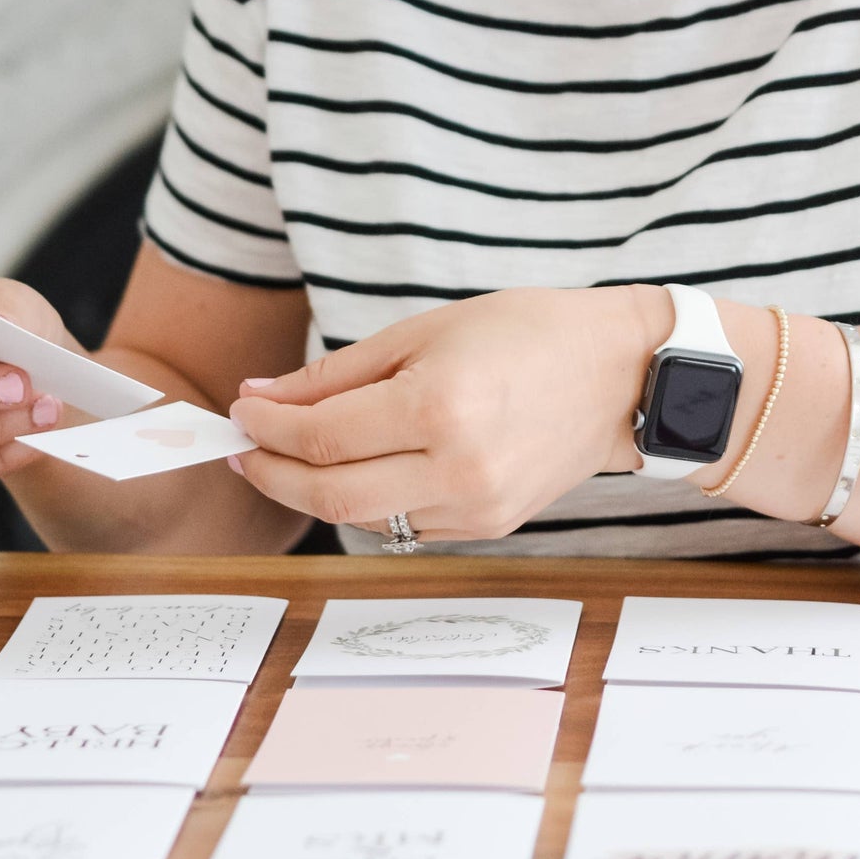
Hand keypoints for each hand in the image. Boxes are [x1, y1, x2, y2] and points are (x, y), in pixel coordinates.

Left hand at [227, 285, 670, 542]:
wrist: (618, 372)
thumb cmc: (526, 333)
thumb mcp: (424, 331)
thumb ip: (337, 374)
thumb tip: (261, 397)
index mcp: (440, 406)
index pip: (321, 438)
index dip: (266, 429)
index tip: (241, 411)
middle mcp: (458, 467)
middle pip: (331, 494)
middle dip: (271, 474)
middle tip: (241, 449)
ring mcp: (477, 507)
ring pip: (364, 517)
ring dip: (314, 490)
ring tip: (287, 457)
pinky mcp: (490, 527)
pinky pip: (406, 525)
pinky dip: (367, 501)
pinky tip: (355, 468)